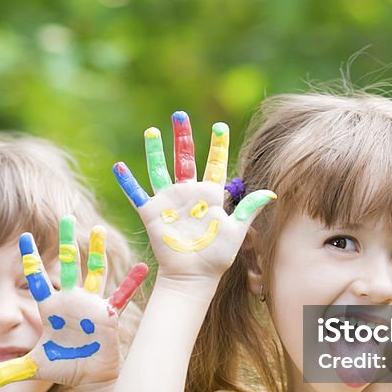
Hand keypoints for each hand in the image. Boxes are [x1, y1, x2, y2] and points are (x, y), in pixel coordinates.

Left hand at [0, 216, 147, 390]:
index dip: (31, 258)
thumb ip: (11, 372)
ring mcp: (91, 305)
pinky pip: (121, 295)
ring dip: (96, 252)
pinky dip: (131, 282)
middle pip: (68, 264)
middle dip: (66, 242)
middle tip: (65, 217)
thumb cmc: (63, 366)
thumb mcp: (34, 368)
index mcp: (50, 308)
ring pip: (93, 272)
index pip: (37, 278)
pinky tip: (142, 267)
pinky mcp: (108, 314)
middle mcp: (71, 300)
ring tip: (98, 228)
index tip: (23, 235)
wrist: (88, 376)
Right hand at [112, 111, 275, 280]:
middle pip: (184, 158)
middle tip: (180, 115)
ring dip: (156, 151)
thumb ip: (250, 208)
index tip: (220, 126)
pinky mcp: (152, 214)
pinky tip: (118, 166)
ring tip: (153, 131)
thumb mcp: (238, 230)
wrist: (194, 276)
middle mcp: (189, 193)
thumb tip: (272, 192)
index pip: (215, 163)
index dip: (218, 145)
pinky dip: (127, 182)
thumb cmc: (217, 256)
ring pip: (160, 169)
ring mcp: (169, 202)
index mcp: (210, 195)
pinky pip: (137, 194)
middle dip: (183, 136)